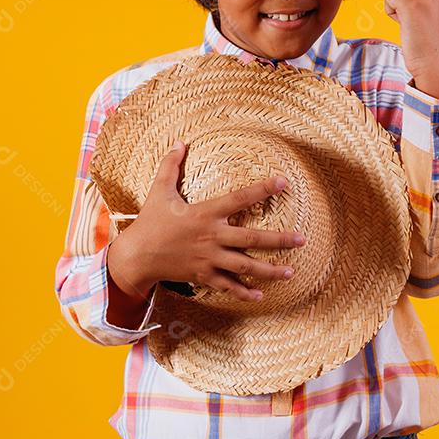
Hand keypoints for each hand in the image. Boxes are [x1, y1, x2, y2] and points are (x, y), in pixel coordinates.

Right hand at [106, 140, 305, 302]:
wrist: (136, 256)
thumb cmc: (150, 221)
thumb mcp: (159, 190)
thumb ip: (170, 166)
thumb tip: (180, 142)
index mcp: (205, 213)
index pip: (240, 198)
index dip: (263, 189)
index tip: (283, 182)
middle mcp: (212, 237)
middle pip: (251, 239)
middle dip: (279, 240)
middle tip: (301, 239)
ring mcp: (209, 259)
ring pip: (245, 266)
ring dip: (269, 270)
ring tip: (290, 271)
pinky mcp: (203, 276)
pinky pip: (228, 286)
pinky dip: (244, 292)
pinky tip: (260, 295)